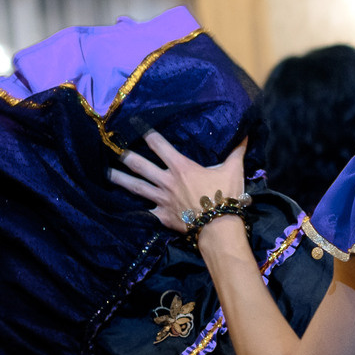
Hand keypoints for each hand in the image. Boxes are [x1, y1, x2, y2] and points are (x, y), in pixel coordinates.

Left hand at [110, 129, 248, 232]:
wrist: (219, 227)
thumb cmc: (225, 196)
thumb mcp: (233, 170)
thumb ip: (236, 151)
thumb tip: (245, 133)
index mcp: (181, 166)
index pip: (159, 145)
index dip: (147, 134)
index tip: (137, 126)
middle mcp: (166, 180)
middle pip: (140, 165)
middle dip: (126, 156)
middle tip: (115, 150)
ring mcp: (161, 199)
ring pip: (136, 187)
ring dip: (120, 180)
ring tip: (108, 174)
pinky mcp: (162, 216)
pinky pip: (144, 212)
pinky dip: (132, 210)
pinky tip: (121, 209)